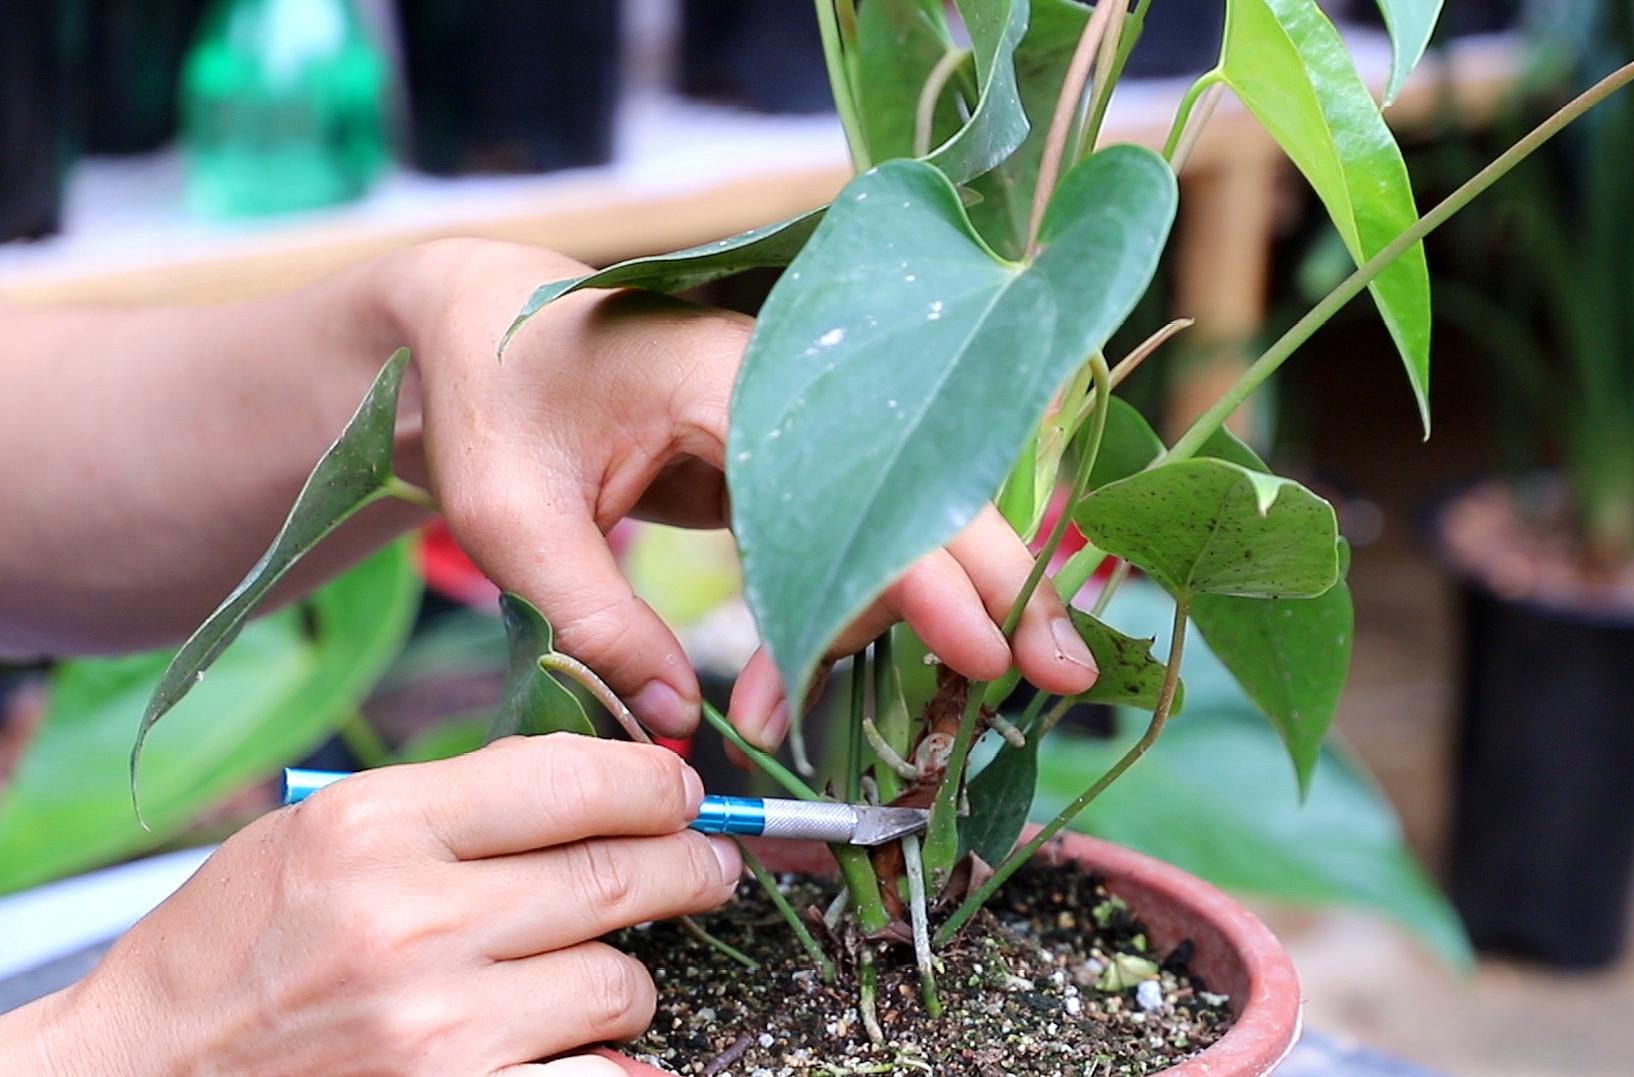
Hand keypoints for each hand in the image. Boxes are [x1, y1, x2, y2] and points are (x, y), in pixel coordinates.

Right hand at [7, 735, 727, 1074]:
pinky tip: (590, 1048)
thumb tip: (605, 780)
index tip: (681, 793)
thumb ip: (456, 804)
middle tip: (708, 867)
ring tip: (591, 976)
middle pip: (623, 875)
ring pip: (620, 985)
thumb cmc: (235, 953)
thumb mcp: (320, 838)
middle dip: (689, 867)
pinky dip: (610, 1066)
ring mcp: (436, 1031)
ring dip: (624, 982)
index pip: (574, 779)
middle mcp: (410, 925)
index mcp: (374, 828)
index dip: (656, 784)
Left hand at [389, 239, 1098, 746]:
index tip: (986, 654)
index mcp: (733, 382)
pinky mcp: (781, 461)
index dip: (929, 579)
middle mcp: (790, 395)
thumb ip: (597, 618)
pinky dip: (838, 610)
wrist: (472, 324)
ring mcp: (795, 426)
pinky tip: (784, 679)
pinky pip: (844, 539)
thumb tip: (679, 727)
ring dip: (877, 626)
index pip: (863, 488)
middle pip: (923, 495)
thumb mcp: (512, 517)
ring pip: (892, 527)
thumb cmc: (487, 400)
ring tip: (771, 713)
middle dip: (996, 590)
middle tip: (1064, 674)